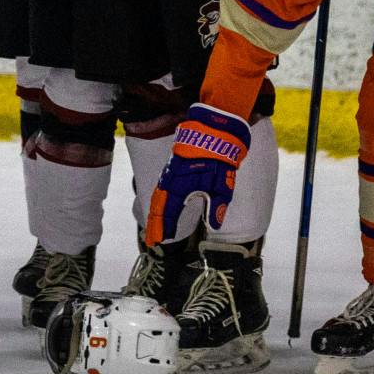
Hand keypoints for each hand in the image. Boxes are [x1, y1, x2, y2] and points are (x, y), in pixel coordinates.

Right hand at [144, 104, 250, 244]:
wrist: (214, 132)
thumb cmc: (218, 158)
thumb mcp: (222, 185)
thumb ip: (217, 206)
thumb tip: (214, 225)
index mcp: (179, 186)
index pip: (166, 211)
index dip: (162, 227)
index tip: (159, 241)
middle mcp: (170, 181)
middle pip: (158, 206)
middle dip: (155, 224)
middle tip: (151, 241)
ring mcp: (170, 173)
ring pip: (159, 197)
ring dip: (156, 214)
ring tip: (155, 229)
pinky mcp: (174, 169)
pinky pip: (163, 189)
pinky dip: (161, 202)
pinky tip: (163, 208)